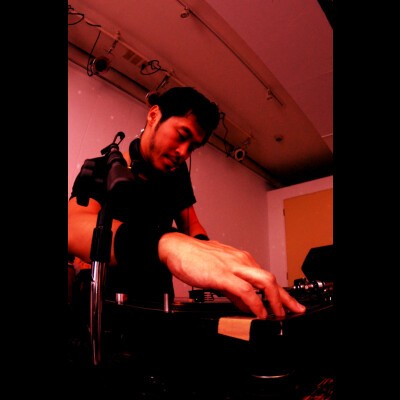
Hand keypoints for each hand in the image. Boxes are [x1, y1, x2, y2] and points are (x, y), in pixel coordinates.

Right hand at [158, 232, 305, 318]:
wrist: (176, 248)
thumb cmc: (194, 258)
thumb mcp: (218, 273)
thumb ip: (234, 289)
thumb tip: (246, 304)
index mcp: (240, 259)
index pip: (266, 276)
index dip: (280, 292)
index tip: (289, 303)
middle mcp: (241, 260)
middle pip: (270, 278)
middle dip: (284, 297)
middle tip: (293, 311)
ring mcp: (233, 266)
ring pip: (263, 281)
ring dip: (274, 300)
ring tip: (279, 315)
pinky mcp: (222, 274)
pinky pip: (245, 290)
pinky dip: (255, 303)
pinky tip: (258, 312)